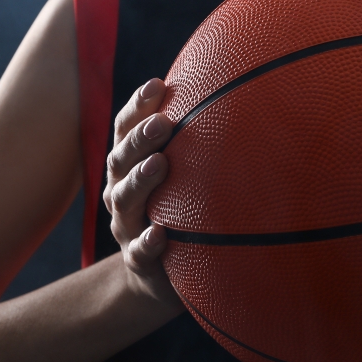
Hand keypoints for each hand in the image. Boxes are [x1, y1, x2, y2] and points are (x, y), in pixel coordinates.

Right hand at [103, 77, 178, 303]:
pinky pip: (138, 251)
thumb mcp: (181, 177)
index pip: (126, 129)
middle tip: (163, 123)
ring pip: (124, 200)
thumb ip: (196, 144)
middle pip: (120, 160)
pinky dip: (147, 242)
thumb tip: (241, 94)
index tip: (158, 84)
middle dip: (140, 139)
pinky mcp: (137, 259)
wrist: (157, 276)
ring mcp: (126, 225)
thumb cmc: (176, 210)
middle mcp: (120, 191)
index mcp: (129, 166)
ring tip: (159, 164)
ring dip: (140, 181)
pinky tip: (159, 234)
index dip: (137, 106)